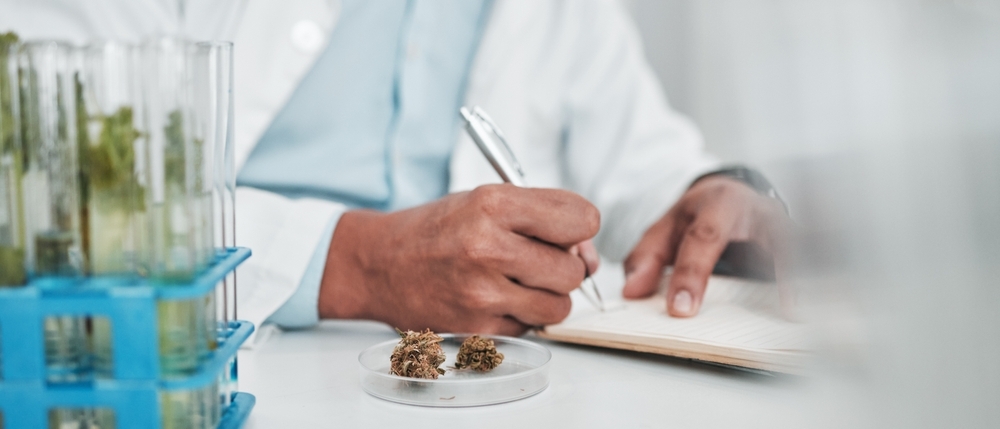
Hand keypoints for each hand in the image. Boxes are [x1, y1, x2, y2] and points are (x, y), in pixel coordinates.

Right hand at [318, 184, 600, 335]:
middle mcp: (487, 247)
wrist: (379, 264)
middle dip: (564, 267)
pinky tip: (496, 299)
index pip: (581, 219)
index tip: (566, 232)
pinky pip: (530, 328)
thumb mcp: (485, 200)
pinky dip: (521, 316)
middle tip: (537, 260)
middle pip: (574, 270)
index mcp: (494, 204)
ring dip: (547, 297)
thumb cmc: (437, 230)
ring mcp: (482, 292)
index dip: (579, 227)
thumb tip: (589, 258)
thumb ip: (543, 218)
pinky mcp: (476, 327)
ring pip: (559, 306)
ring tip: (518, 282)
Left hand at [622, 176, 791, 316]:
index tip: (679, 309)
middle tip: (739, 311)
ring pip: (791, 245)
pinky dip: (803, 281)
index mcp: (716, 204)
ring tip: (793, 310)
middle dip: (753, 273)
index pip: (702, 239)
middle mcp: (755, 209)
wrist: (730, 194)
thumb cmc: (699, 216)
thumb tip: (632, 291)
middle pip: (747, 237)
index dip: (690, 275)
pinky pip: (805, 260)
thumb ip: (647, 257)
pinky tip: (800, 307)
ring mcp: (782, 224)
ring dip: (793, 276)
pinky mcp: (798, 239)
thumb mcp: (667, 227)